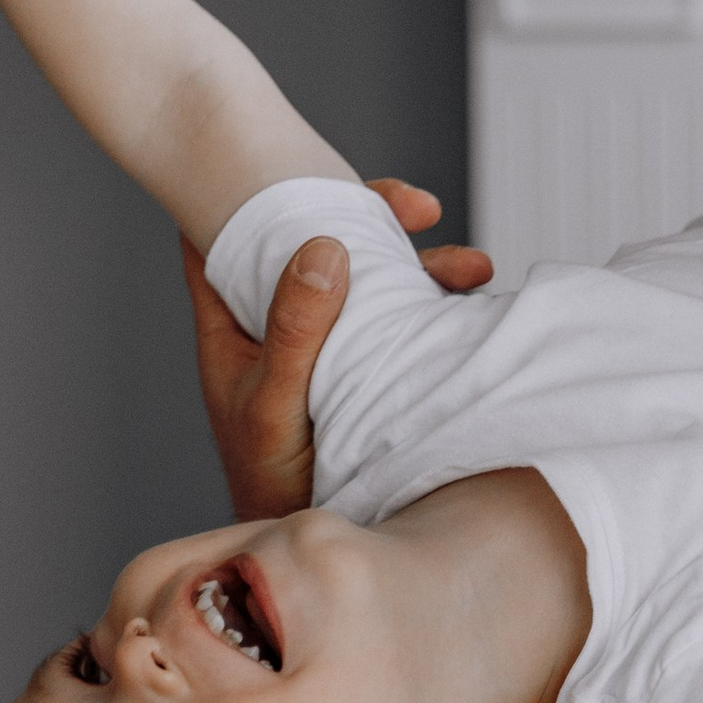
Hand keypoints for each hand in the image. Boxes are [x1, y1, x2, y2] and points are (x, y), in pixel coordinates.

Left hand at [181, 179, 492, 520]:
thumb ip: (295, 330)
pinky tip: (473, 309)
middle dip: (368, 214)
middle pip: (316, 240)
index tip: (297, 165)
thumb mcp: (275, 403)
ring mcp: (329, 346)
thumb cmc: (272, 483)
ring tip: (474, 266)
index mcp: (236, 322)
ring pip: (370, 280)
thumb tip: (326, 247)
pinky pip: (401, 322)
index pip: (228, 236)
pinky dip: (436, 308)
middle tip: (422, 207)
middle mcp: (282, 324)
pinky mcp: (368, 371)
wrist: (308, 537)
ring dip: (421, 266)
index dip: (251, 191)